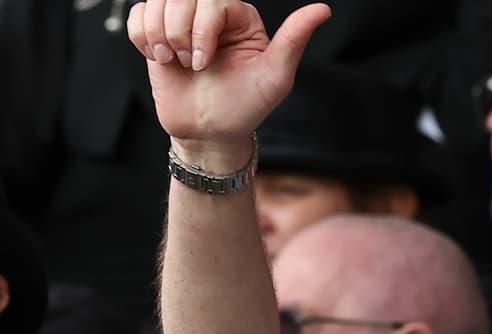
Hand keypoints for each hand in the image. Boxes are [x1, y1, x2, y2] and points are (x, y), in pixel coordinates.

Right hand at [128, 0, 329, 167]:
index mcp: (240, 17)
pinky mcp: (158, 32)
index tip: (205, 63)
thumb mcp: (275, 76)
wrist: (210, 132)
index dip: (201, 29)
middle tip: (193, 66)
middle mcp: (211, 14)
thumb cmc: (245, 107)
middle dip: (179, 33)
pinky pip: (137, 14)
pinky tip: (160, 58)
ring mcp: (182, 22)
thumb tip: (322, 9)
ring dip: (160, 37)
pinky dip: (143, 37)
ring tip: (177, 62)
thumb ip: (294, 40)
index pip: (210, 0)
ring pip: (156, 2)